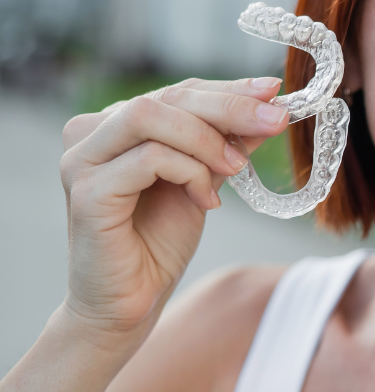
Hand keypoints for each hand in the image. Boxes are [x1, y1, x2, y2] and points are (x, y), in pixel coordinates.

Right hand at [58, 77, 287, 341]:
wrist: (130, 302)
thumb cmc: (160, 242)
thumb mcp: (205, 180)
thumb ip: (228, 144)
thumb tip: (271, 108)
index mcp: (116, 125)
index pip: (178, 91)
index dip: (229, 88)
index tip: (273, 91)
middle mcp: (91, 134)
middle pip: (167, 97)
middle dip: (229, 106)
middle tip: (274, 118)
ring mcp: (82, 160)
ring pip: (151, 115)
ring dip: (207, 139)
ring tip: (237, 168)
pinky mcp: (87, 192)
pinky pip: (148, 158)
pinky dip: (189, 171)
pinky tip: (206, 200)